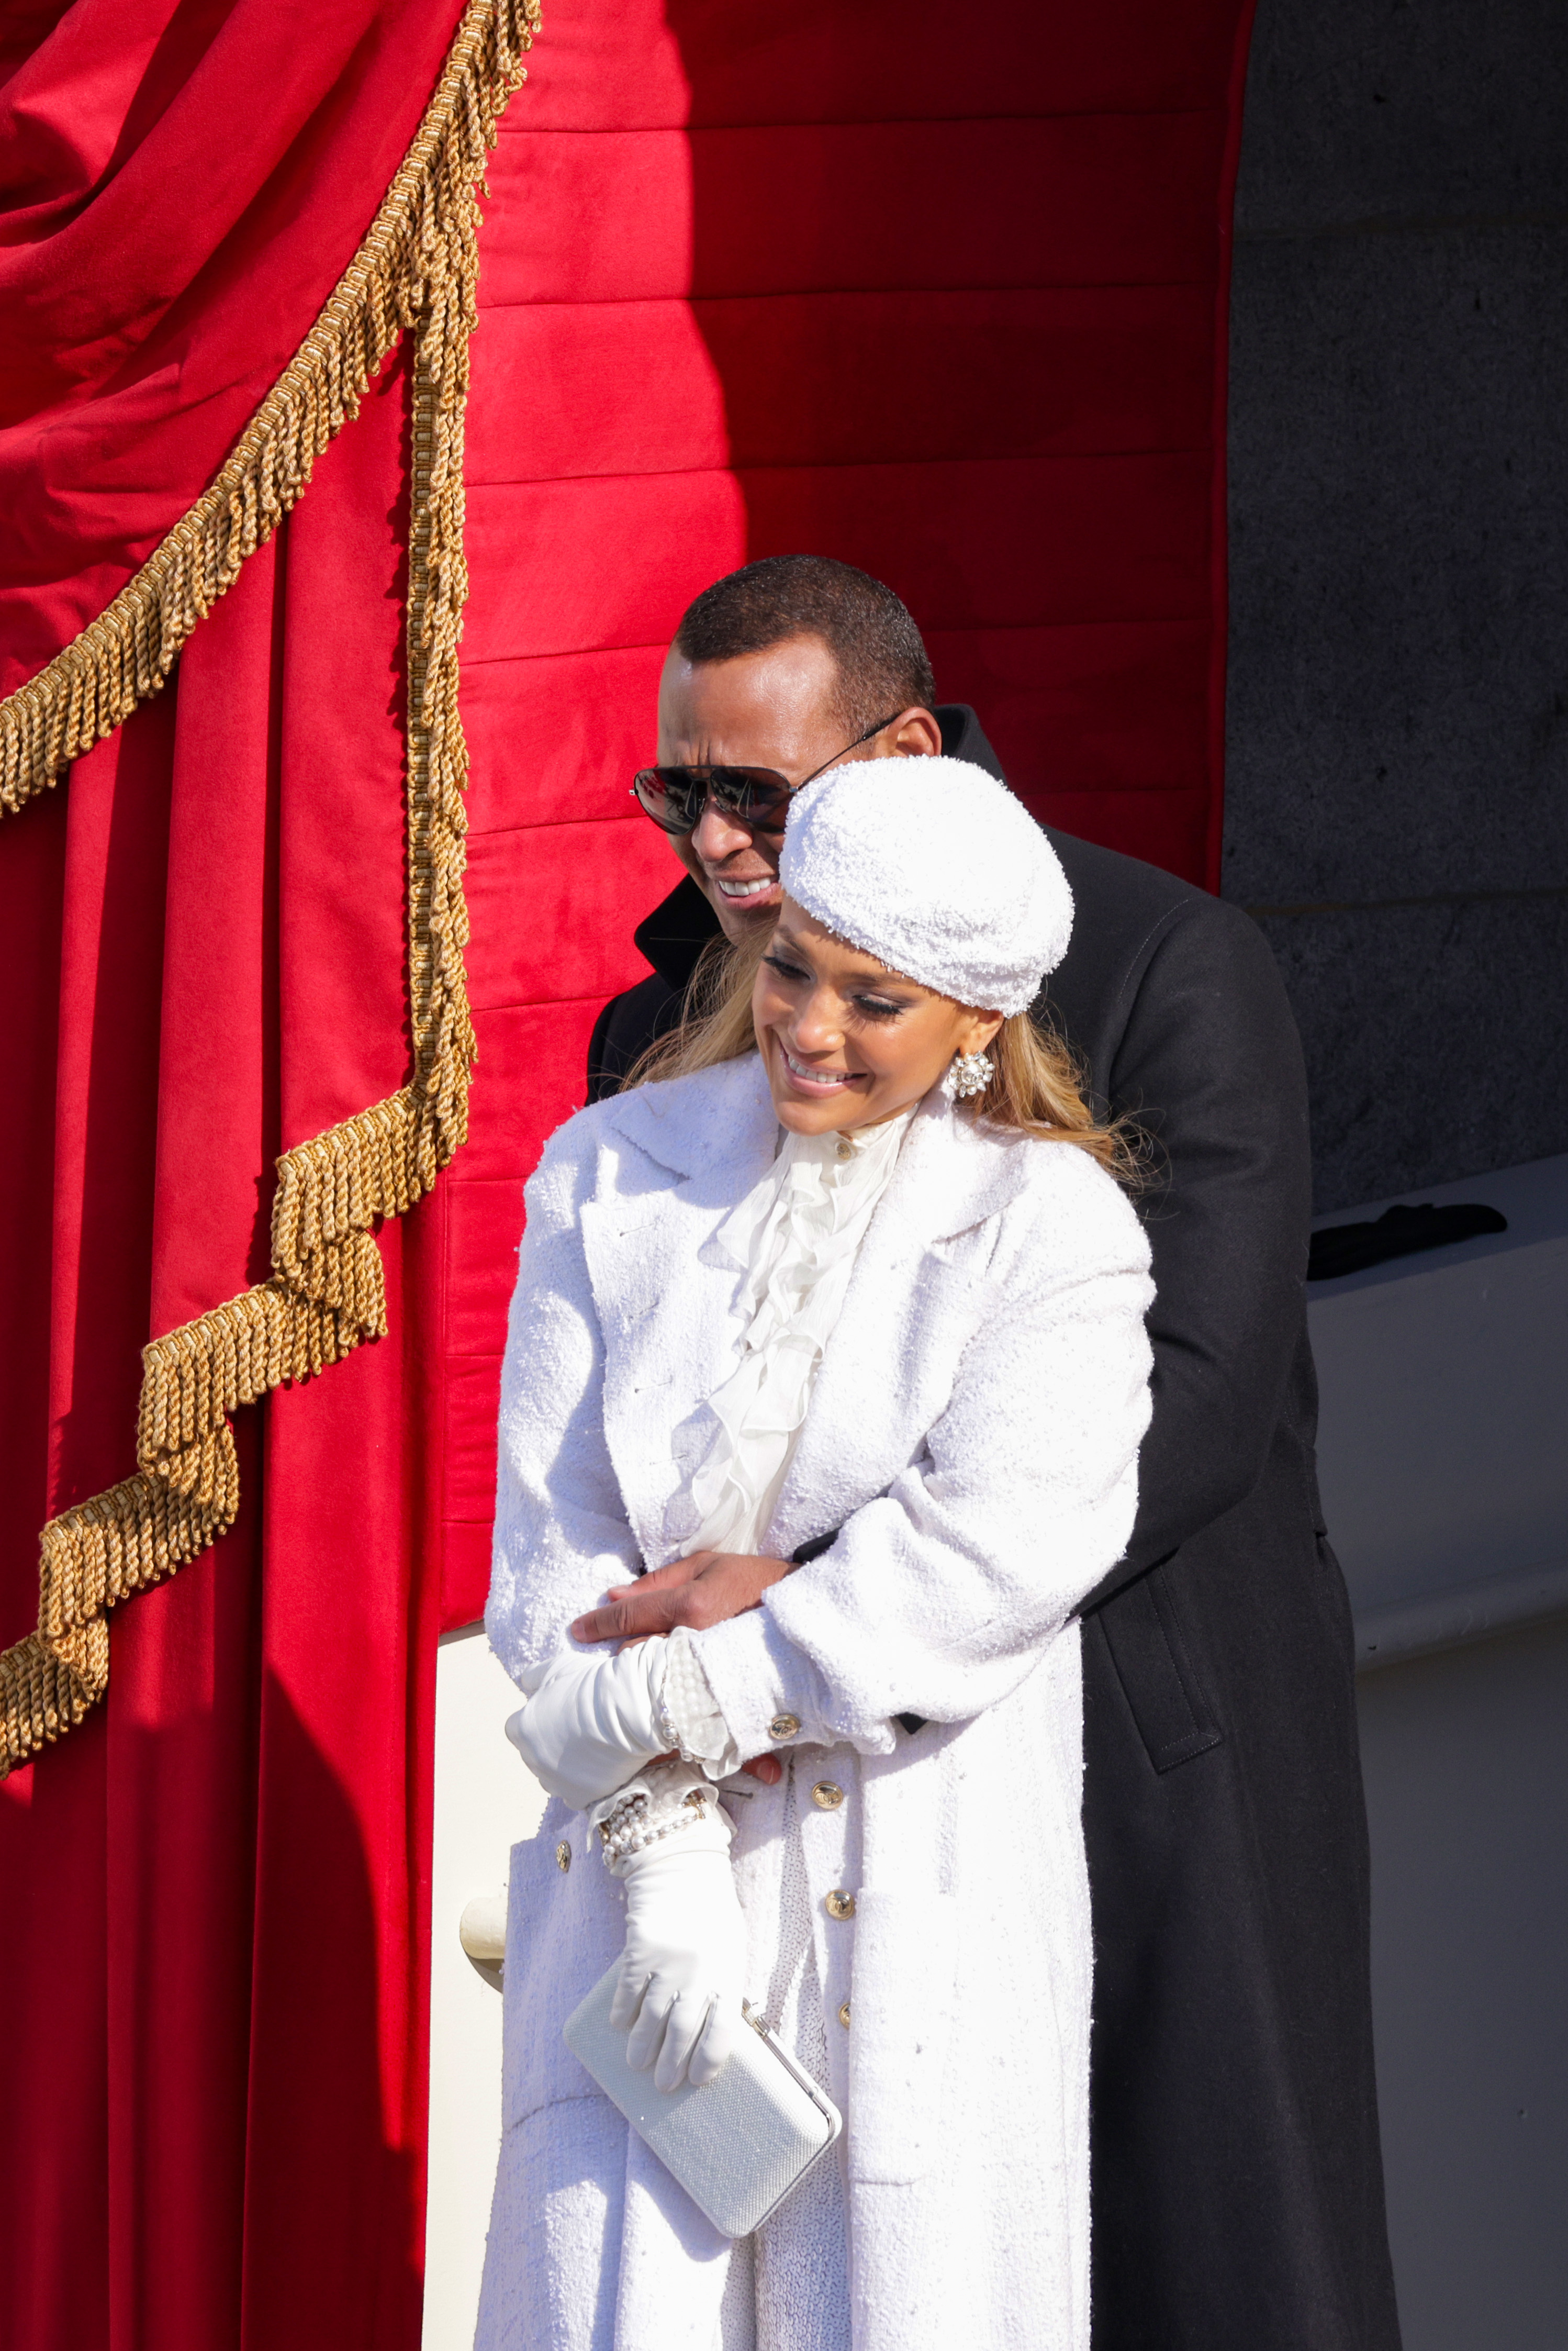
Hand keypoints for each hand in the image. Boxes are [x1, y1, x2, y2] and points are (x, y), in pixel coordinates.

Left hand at [504, 1644, 665, 1810]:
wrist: (627, 1710)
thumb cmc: (590, 1685)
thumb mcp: (556, 1667)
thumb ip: (534, 1677)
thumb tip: (526, 1684)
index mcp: (522, 1729)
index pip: (517, 1727)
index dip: (538, 1718)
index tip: (558, 1711)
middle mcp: (532, 1759)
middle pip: (535, 1753)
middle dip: (549, 1742)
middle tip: (579, 1727)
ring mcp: (555, 1781)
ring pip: (551, 1777)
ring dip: (563, 1766)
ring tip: (590, 1748)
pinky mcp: (579, 1796)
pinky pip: (573, 1796)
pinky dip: (581, 1786)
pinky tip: (597, 1769)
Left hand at [571, 1550, 795, 1786]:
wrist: (814, 1611)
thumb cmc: (760, 1581)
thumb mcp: (710, 1565)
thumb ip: (660, 1580)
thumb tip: (614, 1595)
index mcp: (691, 1607)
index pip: (629, 1616)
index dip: (597, 1623)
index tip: (577, 1630)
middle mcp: (696, 1646)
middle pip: (635, 1662)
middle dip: (614, 1665)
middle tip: (600, 1670)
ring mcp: (714, 1680)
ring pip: (656, 1700)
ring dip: (635, 1705)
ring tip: (621, 1710)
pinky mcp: (732, 1706)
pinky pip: (695, 1731)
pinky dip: (677, 1745)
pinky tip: (660, 1754)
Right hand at [612, 1808, 747, 2090]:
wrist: (683, 1867)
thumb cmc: (712, 1913)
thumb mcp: (731, 1948)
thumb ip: (724, 1986)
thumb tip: (713, 2031)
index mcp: (727, 1973)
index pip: (722, 2031)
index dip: (708, 2061)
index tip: (697, 2081)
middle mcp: (699, 1973)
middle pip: (682, 2033)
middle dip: (670, 2066)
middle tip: (663, 2086)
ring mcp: (667, 1963)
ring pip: (651, 2019)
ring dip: (642, 2048)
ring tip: (637, 2064)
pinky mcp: (639, 1950)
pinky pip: (627, 1992)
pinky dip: (621, 2014)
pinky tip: (619, 2026)